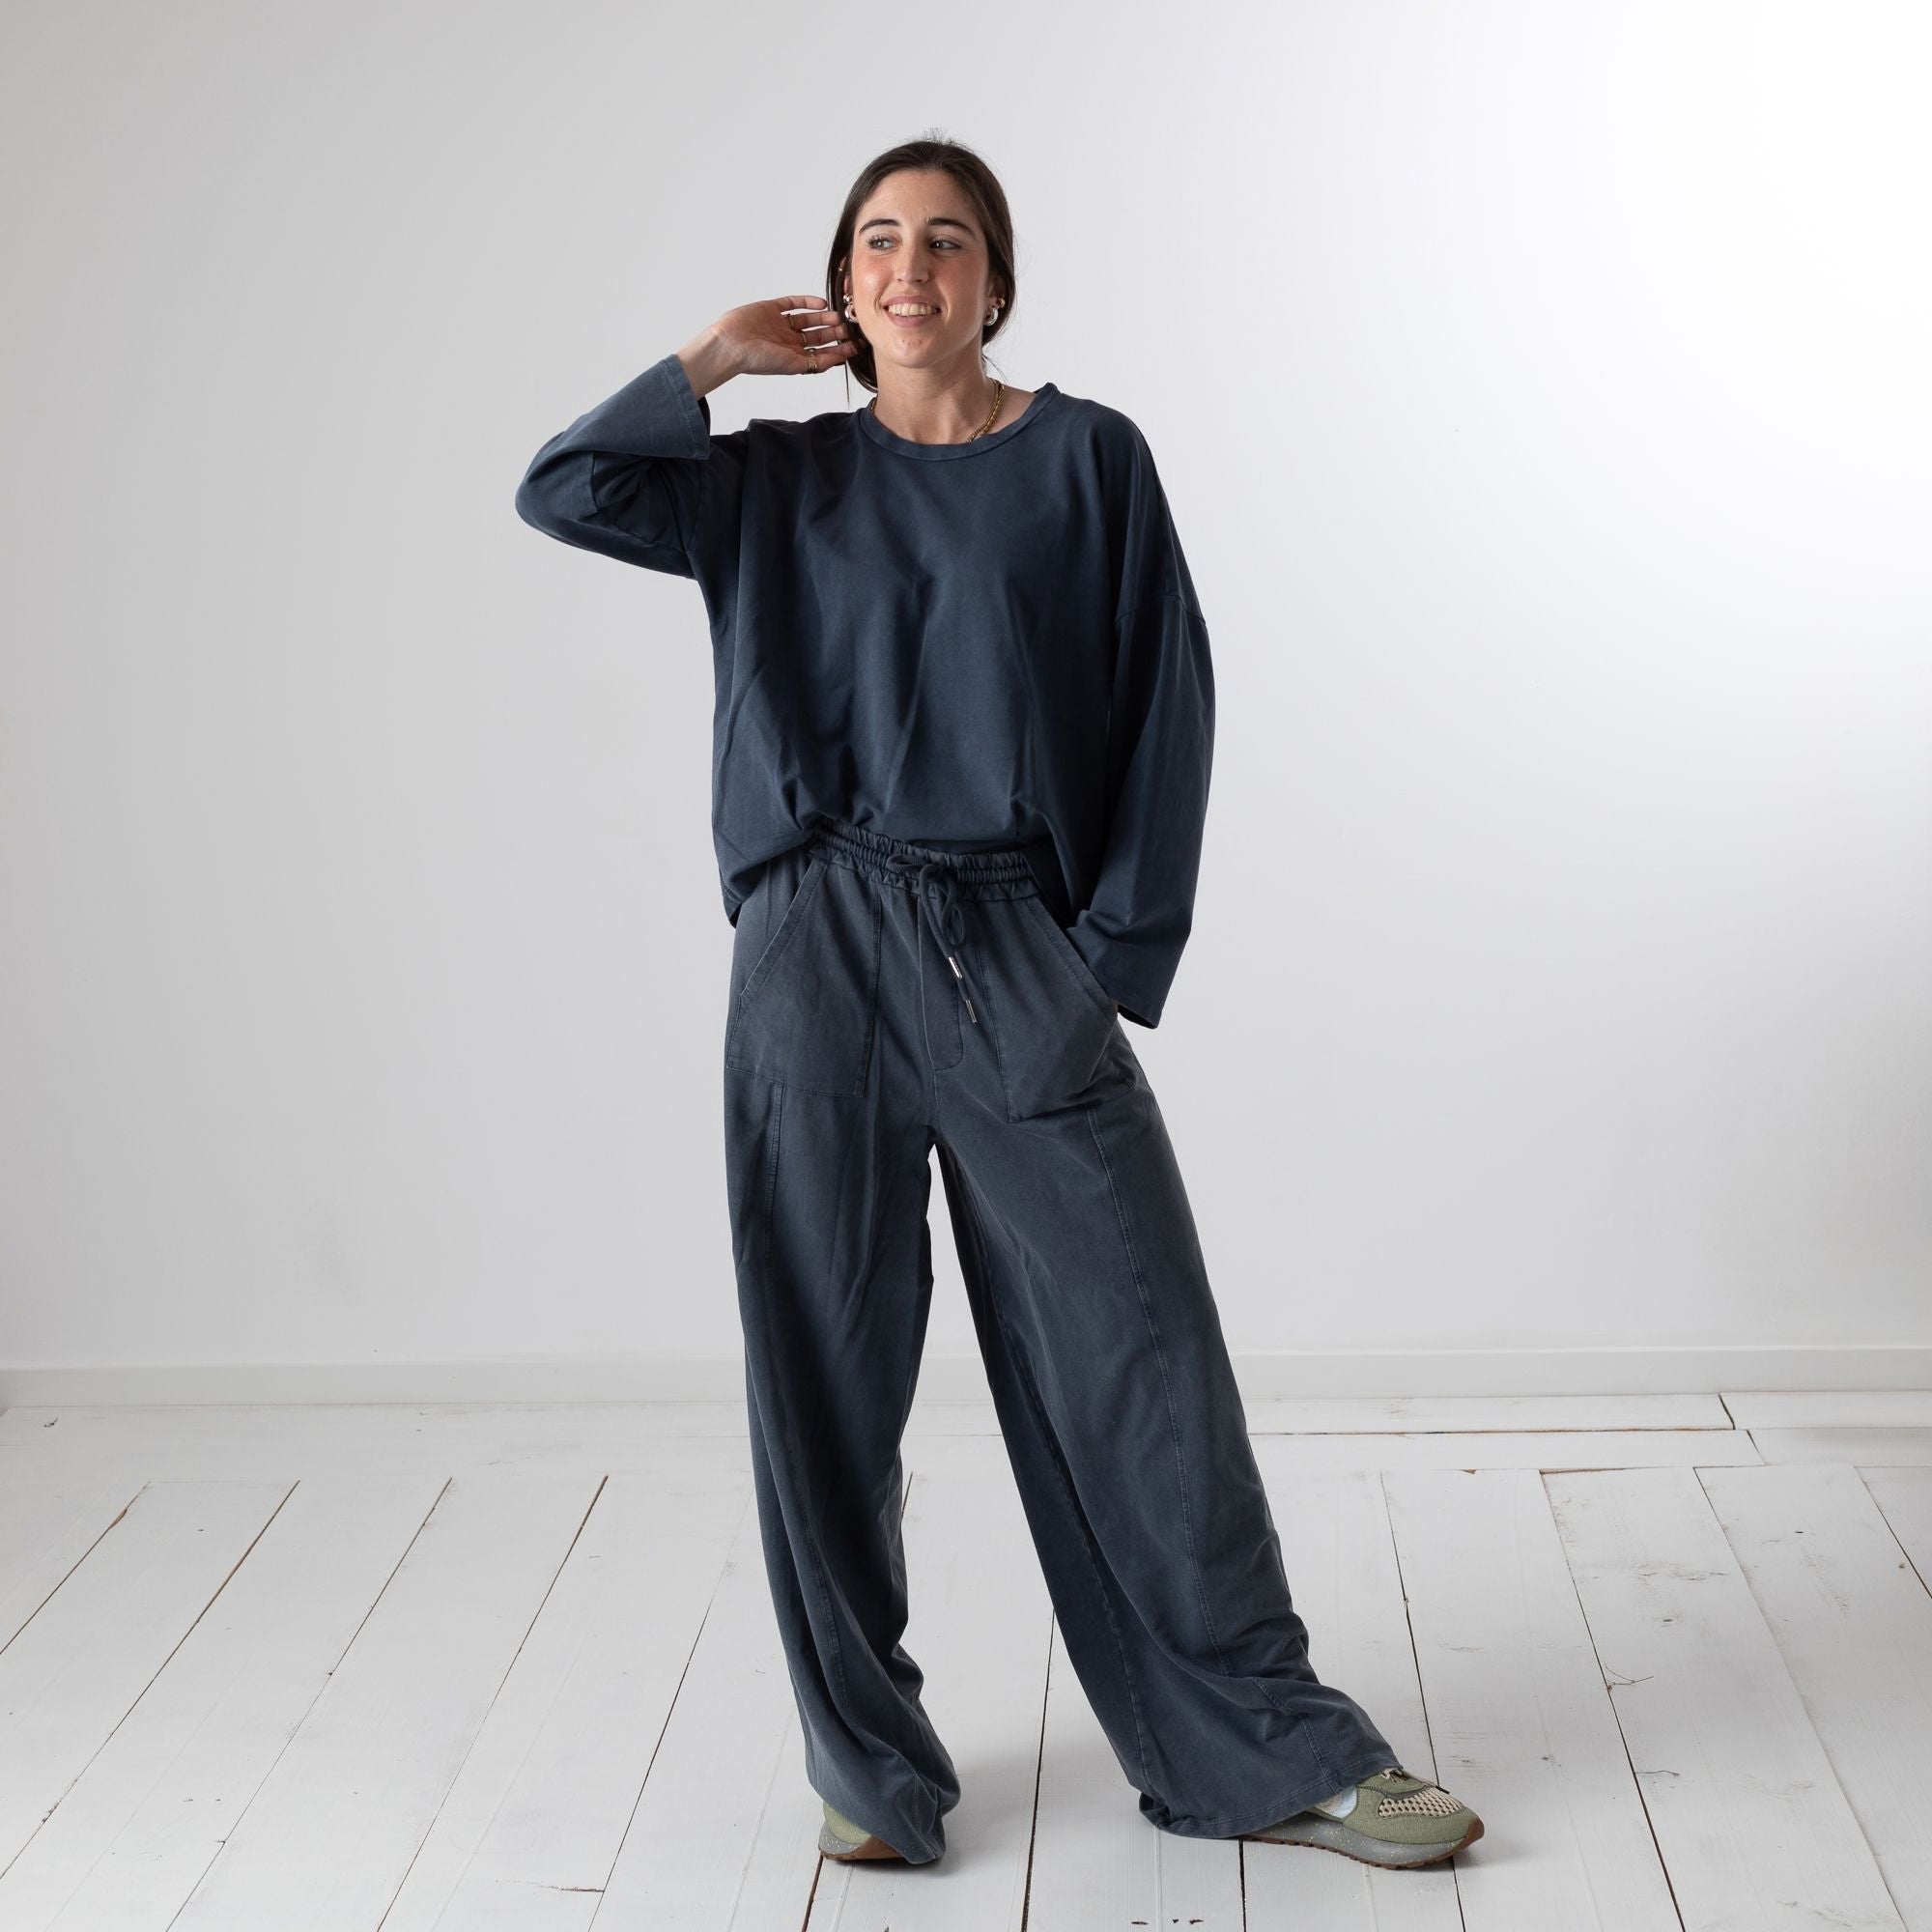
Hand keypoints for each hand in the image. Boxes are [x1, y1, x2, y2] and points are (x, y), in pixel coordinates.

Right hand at [705, 295, 858, 379]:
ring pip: (809, 319)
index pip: (822, 354)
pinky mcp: (772, 309)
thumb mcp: (793, 366)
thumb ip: (816, 364)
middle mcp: (788, 342)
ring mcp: (780, 324)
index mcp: (793, 358)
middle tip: (849, 327)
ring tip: (838, 315)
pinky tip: (821, 302)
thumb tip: (838, 361)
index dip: (839, 350)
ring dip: (824, 317)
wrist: (732, 344)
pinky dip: (807, 302)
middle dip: (834, 332)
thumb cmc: (758, 360)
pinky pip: (793, 304)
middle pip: (818, 336)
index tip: (856, 345)